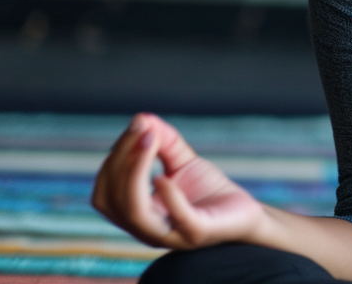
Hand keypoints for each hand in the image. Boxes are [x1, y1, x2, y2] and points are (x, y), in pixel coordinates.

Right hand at [92, 113, 265, 248]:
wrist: (245, 214)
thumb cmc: (209, 191)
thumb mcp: (183, 162)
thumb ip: (164, 142)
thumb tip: (143, 118)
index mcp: (136, 215)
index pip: (106, 191)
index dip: (115, 157)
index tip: (137, 124)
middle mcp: (147, 230)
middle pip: (112, 200)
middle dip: (122, 159)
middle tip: (142, 127)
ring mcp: (172, 234)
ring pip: (135, 212)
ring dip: (136, 172)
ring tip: (150, 140)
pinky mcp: (199, 233)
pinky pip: (178, 219)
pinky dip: (168, 197)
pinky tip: (163, 177)